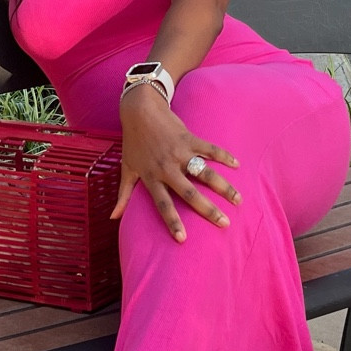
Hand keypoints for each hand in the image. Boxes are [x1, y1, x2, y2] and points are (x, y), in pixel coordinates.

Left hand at [113, 86, 240, 241]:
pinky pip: (210, 149)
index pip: (163, 204)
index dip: (172, 222)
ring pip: (205, 173)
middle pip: (190, 193)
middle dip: (208, 210)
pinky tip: (237, 165)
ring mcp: (180, 153)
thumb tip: (113, 217)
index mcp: (152, 177)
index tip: (183, 239)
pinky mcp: (190, 138)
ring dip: (223, 187)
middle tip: (224, 223)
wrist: (140, 110)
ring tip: (238, 200)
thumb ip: (123, 194)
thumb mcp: (126, 168)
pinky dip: (224, 156)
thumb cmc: (133, 141)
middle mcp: (167, 168)